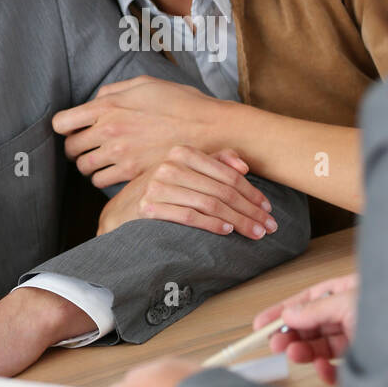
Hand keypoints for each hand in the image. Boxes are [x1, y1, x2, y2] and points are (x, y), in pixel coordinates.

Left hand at [53, 75, 225, 184]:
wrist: (209, 129)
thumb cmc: (181, 103)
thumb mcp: (145, 84)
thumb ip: (114, 90)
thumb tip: (95, 100)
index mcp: (108, 105)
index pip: (62, 123)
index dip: (64, 127)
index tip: (73, 129)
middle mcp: (109, 130)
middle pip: (70, 149)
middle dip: (76, 148)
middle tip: (89, 147)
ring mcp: (120, 154)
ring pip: (84, 168)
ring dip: (89, 165)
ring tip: (102, 161)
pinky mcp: (132, 173)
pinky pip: (102, 182)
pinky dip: (104, 178)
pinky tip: (116, 171)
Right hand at [97, 145, 275, 239]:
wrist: (119, 213)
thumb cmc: (159, 192)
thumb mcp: (184, 172)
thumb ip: (213, 163)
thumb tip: (243, 165)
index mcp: (182, 153)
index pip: (226, 173)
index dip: (251, 192)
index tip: (267, 208)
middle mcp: (170, 166)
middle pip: (222, 190)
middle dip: (250, 210)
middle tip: (268, 226)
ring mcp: (157, 187)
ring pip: (209, 203)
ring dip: (237, 221)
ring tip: (254, 233)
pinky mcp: (149, 208)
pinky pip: (189, 216)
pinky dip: (211, 224)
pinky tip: (226, 231)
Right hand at [254, 273, 358, 385]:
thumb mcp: (349, 301)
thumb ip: (317, 308)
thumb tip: (289, 314)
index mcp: (348, 292)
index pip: (309, 299)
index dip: (284, 310)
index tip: (262, 323)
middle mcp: (351, 315)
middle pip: (312, 325)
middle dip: (290, 334)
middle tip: (275, 343)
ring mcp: (358, 339)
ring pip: (321, 347)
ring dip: (303, 351)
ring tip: (293, 353)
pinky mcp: (363, 363)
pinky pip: (338, 369)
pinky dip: (326, 371)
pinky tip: (322, 367)